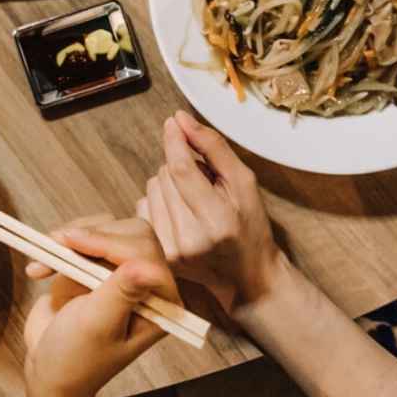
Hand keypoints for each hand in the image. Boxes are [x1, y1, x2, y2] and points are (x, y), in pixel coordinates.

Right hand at [23, 217, 179, 396]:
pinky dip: (60, 245)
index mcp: (160, 303)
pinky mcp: (97, 268)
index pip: (145, 254)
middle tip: (58, 244)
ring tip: (45, 256)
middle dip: (92, 236)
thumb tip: (147, 268)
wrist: (48, 367)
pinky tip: (40, 268)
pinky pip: (86, 237)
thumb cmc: (76, 357)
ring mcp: (121, 274)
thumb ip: (121, 294)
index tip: (72, 243)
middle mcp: (147, 285)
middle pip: (131, 234)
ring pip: (107, 229)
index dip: (109, 244)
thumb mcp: (97, 326)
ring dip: (72, 238)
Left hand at [136, 111, 286, 314]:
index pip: (182, 170)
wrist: (247, 277)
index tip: (173, 122)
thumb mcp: (244, 184)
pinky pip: (145, 206)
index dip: (174, 142)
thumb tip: (181, 119)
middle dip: (179, 166)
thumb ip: (214, 148)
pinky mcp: (159, 254)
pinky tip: (180, 211)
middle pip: (165, 176)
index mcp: (218, 220)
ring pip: (152, 188)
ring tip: (194, 198)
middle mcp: (190, 238)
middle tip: (203, 180)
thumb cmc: (250, 227)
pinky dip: (160, 200)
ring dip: (169, 183)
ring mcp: (171, 250)